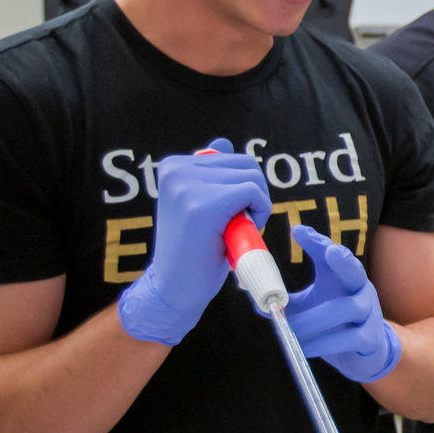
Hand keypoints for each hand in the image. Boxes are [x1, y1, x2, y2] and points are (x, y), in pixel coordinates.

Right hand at [117, 138, 270, 345]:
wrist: (175, 289)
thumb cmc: (195, 250)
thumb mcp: (201, 204)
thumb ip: (211, 173)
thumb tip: (222, 143)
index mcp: (174, 166)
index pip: (232, 158)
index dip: (241, 189)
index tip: (222, 216)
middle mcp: (176, 170)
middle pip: (246, 164)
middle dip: (252, 196)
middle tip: (232, 226)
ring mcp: (187, 186)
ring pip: (252, 178)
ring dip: (256, 206)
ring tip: (230, 232)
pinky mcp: (202, 205)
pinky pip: (253, 193)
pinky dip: (260, 212)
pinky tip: (238, 233)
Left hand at [282, 225, 401, 382]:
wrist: (366, 352)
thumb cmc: (333, 322)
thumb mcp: (309, 307)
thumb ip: (286, 302)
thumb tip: (255, 299)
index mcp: (343, 278)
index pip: (332, 254)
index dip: (318, 242)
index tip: (298, 231)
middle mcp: (360, 290)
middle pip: (355, 270)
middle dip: (344, 260)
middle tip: (330, 251)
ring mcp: (369, 313)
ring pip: (345, 309)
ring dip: (313, 320)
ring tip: (289, 329)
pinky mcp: (370, 338)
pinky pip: (349, 338)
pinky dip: (323, 344)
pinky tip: (304, 348)